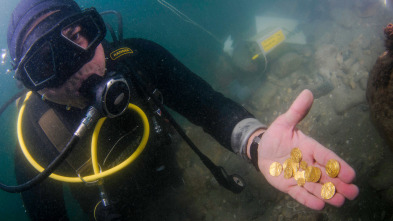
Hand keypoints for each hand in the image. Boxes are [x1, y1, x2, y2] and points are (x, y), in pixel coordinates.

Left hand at [256, 89, 358, 209]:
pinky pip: (300, 194)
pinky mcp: (289, 186)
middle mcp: (308, 164)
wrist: (261, 150)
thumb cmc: (276, 136)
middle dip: (339, 183)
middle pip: (326, 175)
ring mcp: (300, 176)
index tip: (351, 173)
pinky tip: (319, 206)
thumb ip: (297, 110)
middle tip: (352, 192)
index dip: (338, 165)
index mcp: (310, 148)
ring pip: (316, 186)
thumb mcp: (284, 122)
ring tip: (339, 201)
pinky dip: (308, 199)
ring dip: (327, 193)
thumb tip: (308, 92)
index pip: (326, 156)